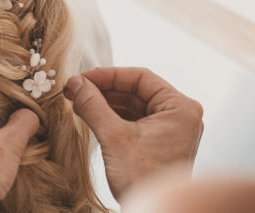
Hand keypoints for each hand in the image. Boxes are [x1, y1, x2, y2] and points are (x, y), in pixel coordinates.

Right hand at [63, 67, 203, 200]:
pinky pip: (135, 120)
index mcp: (180, 107)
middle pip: (136, 91)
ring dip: (106, 103)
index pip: (140, 77)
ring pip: (134, 105)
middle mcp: (180, 115)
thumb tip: (74, 83)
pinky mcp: (160, 143)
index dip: (108, 75)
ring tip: (79, 102)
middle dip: (104, 90)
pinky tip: (91, 116)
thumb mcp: (114, 137)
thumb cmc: (144, 179)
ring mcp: (171, 130)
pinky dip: (113, 117)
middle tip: (75, 90)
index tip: (82, 78)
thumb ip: (93, 105)